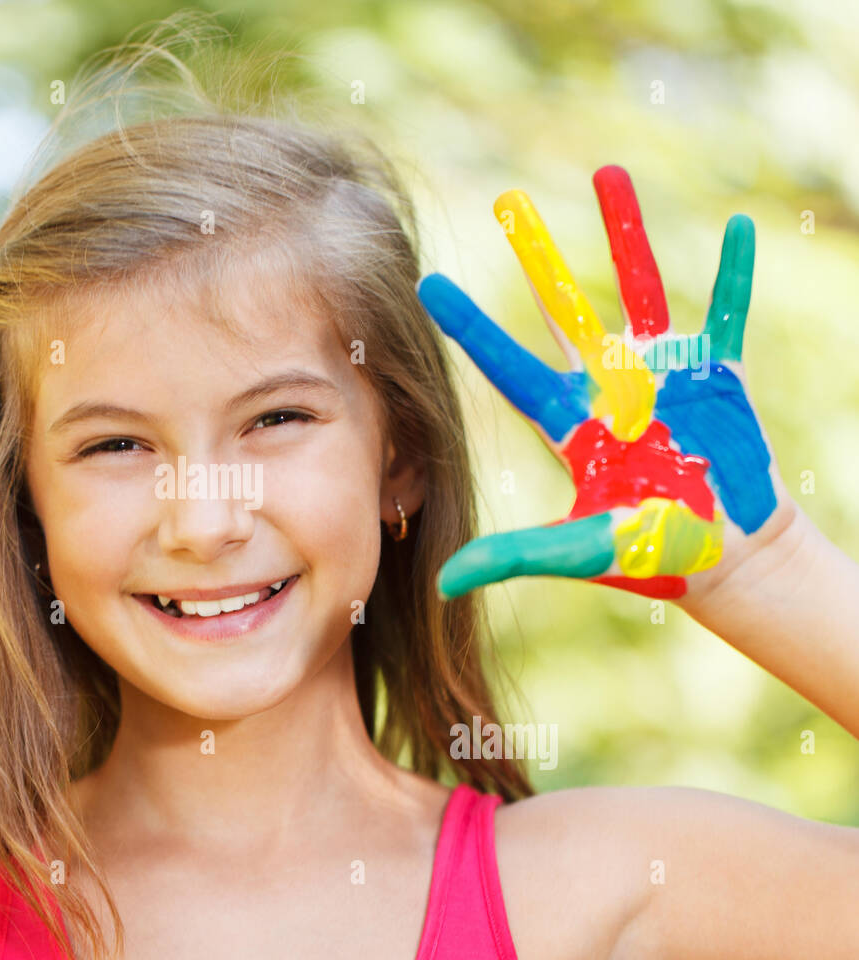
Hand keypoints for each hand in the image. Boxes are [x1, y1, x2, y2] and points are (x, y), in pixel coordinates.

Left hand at [417, 165, 790, 601]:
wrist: (728, 556)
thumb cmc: (653, 554)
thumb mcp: (581, 551)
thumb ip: (517, 554)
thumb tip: (443, 580)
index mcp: (569, 421)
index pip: (507, 364)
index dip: (470, 326)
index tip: (428, 284)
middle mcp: (607, 384)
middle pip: (563, 306)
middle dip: (537, 254)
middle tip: (507, 198)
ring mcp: (662, 372)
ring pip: (638, 285)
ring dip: (626, 230)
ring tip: (608, 172)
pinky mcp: (717, 372)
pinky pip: (727, 310)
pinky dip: (735, 274)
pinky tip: (739, 229)